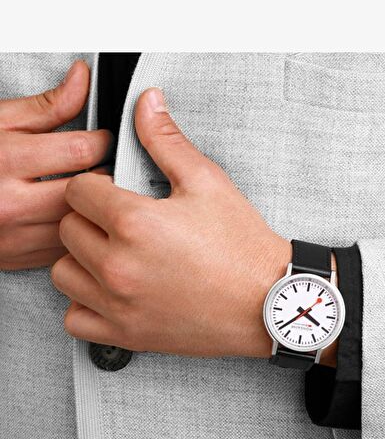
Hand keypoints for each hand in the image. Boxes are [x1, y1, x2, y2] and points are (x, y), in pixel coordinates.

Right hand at [0, 60, 112, 269]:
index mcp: (6, 160)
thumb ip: (48, 106)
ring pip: (83, 224)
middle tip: (102, 165)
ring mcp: (17, 236)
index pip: (80, 150)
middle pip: (88, 191)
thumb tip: (82, 79)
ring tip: (89, 190)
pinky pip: (69, 249)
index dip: (102, 140)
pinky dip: (79, 231)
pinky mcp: (21, 257)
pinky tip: (73, 215)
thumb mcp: (0, 121)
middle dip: (104, 174)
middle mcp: (11, 203)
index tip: (103, 139)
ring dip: (96, 207)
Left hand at [51, 87, 291, 358]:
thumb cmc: (243, 248)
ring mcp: (119, 304)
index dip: (97, 186)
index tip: (115, 193)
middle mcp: (119, 266)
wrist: (268, 302)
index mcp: (134, 222)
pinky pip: (75, 319)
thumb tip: (146, 104)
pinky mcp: (126, 334)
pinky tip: (109, 291)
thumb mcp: (207, 182)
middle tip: (120, 223)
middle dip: (89, 219)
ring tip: (111, 255)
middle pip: (67, 230)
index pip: (78, 190)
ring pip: (63, 273)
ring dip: (81, 260)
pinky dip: (84, 304)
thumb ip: (166, 140)